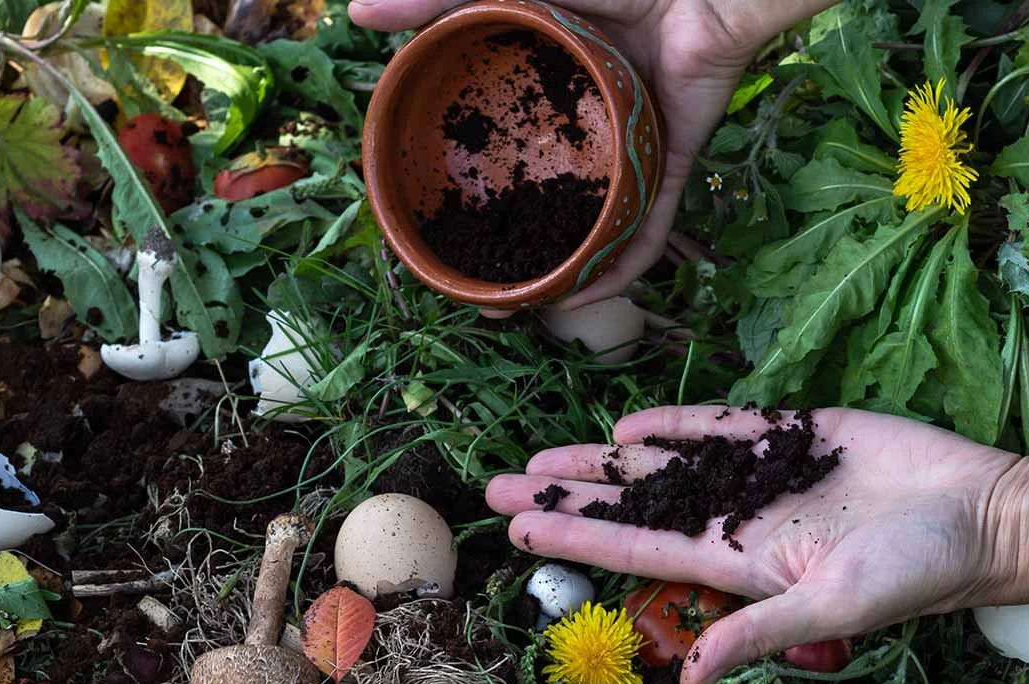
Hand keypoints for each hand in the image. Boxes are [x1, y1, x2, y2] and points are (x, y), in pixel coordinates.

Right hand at [351, 0, 835, 315]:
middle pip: (548, 207)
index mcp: (551, 99)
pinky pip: (650, 232)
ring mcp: (631, 155)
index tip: (437, 230)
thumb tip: (356, 12)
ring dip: (564, 276)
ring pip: (595, 230)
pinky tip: (587, 298)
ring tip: (525, 308)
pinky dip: (622, 268)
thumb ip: (440, 0)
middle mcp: (588, 134)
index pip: (506, 160)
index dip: (473, 199)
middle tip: (481, 293)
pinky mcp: (672, 167)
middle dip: (516, 255)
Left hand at [486, 406, 1028, 683]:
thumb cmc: (916, 571)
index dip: (575, 537)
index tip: (516, 528)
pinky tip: (627, 428)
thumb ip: (757, 636)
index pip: (635, 547)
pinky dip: (672, 425)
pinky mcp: (790, 434)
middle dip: (565, 495)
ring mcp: (757, 475)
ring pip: (660, 464)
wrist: (981, 512)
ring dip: (600, 461)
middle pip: (630, 503)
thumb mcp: (832, 610)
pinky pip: (718, 426)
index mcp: (736, 561)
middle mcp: (735, 517)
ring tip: (541, 457)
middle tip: (498, 484)